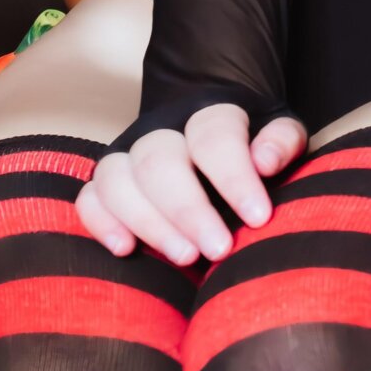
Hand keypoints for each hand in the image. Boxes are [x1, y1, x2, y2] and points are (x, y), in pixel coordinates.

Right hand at [75, 103, 307, 263]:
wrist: (214, 140)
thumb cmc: (254, 148)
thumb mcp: (279, 135)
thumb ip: (281, 142)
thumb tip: (264, 161)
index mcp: (209, 113)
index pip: (214, 135)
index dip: (234, 176)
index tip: (259, 217)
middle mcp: (162, 131)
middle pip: (159, 160)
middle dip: (188, 209)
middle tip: (218, 250)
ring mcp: (128, 155)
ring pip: (117, 177)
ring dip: (147, 220)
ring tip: (184, 258)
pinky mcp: (105, 184)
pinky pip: (88, 198)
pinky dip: (100, 222)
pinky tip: (125, 250)